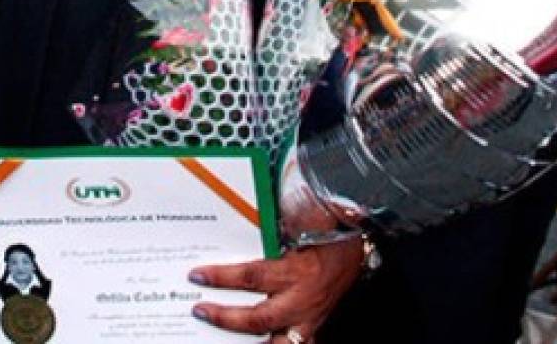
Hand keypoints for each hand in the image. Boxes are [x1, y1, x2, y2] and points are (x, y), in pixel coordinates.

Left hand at [189, 235, 363, 342]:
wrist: (358, 250)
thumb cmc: (329, 234)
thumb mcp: (303, 226)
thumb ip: (275, 231)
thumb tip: (244, 224)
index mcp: (297, 272)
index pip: (252, 277)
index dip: (223, 277)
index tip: (198, 275)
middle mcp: (302, 301)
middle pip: (259, 318)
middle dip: (226, 318)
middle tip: (200, 311)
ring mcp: (309, 320)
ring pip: (278, 343)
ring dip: (250, 343)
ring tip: (221, 339)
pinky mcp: (314, 329)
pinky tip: (259, 343)